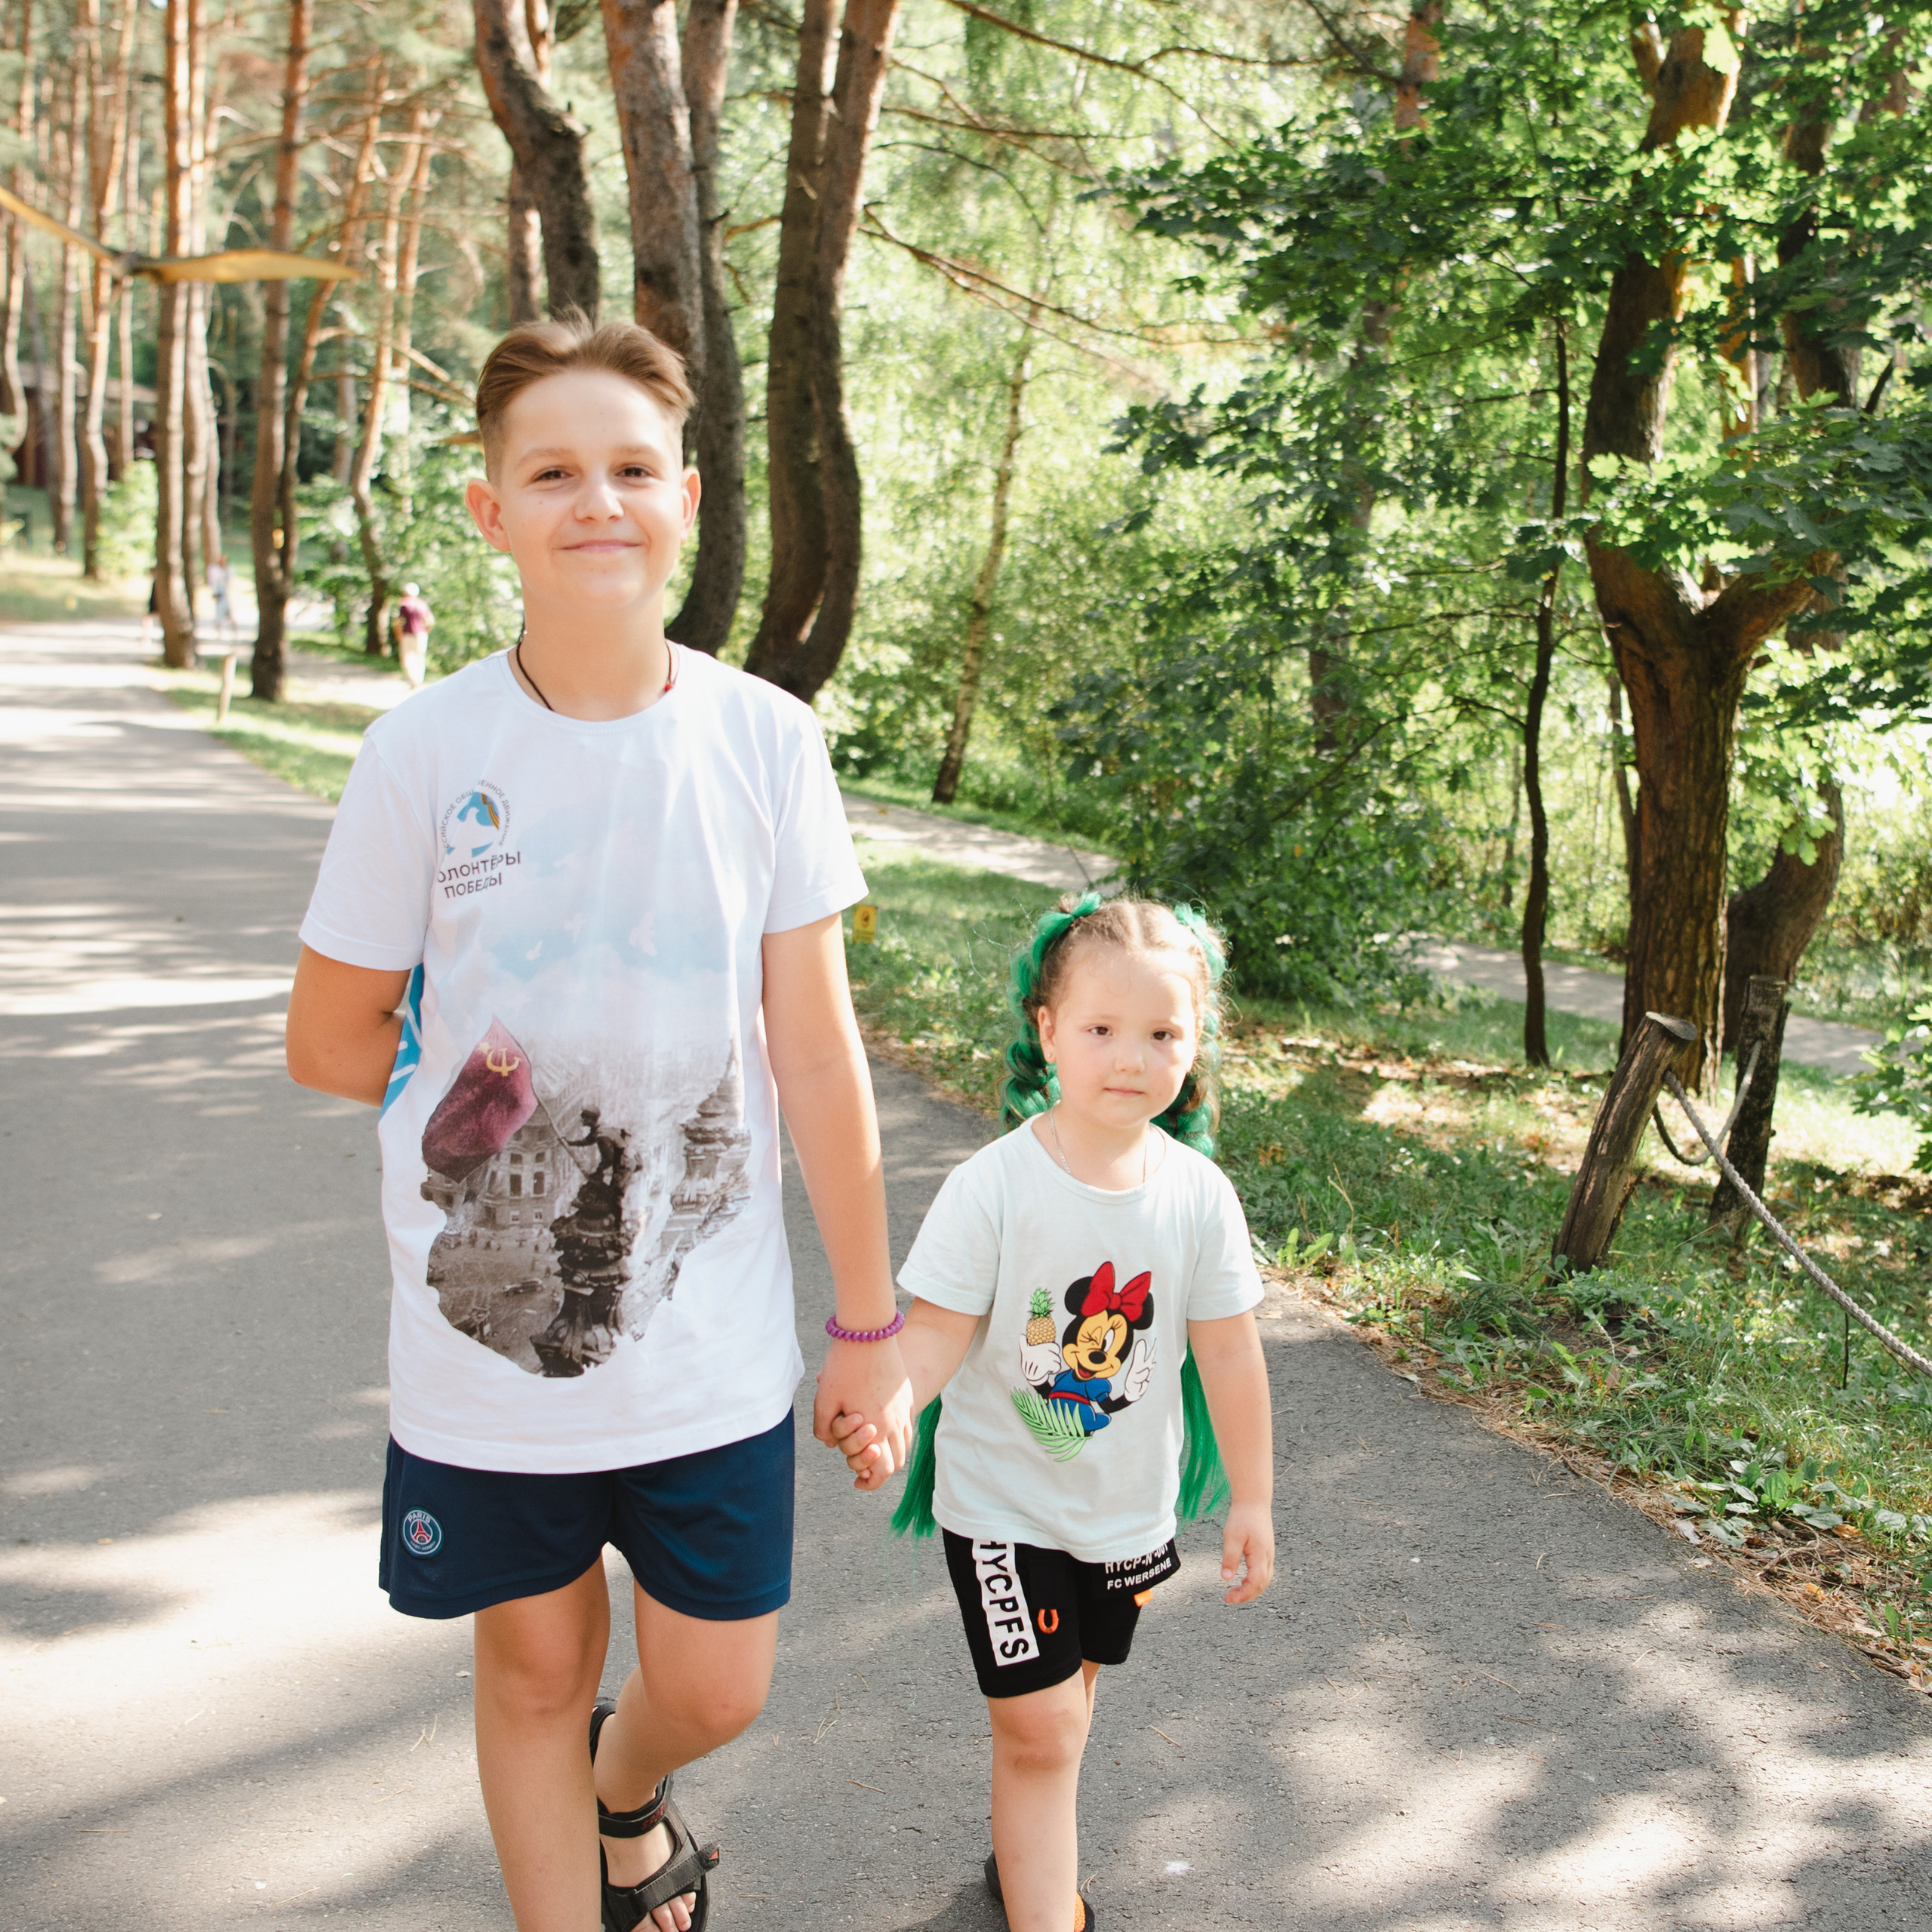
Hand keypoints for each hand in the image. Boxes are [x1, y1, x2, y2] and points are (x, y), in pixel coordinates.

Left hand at [813, 1335, 913, 1487]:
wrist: (869, 1332)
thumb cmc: (844, 1365)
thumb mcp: (825, 1399)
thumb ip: (823, 1428)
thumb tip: (829, 1443)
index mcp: (876, 1427)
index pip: (883, 1471)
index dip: (870, 1482)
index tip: (857, 1480)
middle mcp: (895, 1422)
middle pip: (897, 1462)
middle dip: (881, 1471)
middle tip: (863, 1468)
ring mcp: (905, 1408)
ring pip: (905, 1445)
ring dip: (889, 1453)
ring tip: (871, 1449)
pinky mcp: (907, 1396)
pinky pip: (907, 1425)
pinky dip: (896, 1435)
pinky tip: (879, 1427)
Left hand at [1220, 1501, 1274, 1603]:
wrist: (1254, 1500)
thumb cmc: (1242, 1517)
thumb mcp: (1232, 1537)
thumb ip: (1230, 1558)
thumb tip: (1226, 1578)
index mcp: (1261, 1555)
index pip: (1256, 1583)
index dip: (1243, 1595)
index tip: (1228, 1599)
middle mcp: (1268, 1557)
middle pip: (1262, 1585)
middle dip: (1247, 1595)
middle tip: (1229, 1598)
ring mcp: (1269, 1554)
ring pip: (1264, 1579)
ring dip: (1251, 1589)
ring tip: (1235, 1592)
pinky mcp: (1266, 1551)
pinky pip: (1263, 1572)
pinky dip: (1254, 1580)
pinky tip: (1243, 1579)